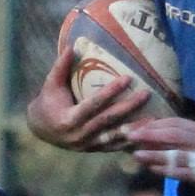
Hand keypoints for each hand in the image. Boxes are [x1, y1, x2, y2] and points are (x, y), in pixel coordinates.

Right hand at [27, 46, 151, 152]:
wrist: (41, 129)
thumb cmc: (47, 103)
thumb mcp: (50, 84)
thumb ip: (60, 67)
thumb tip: (70, 45)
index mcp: (68, 119)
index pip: (93, 104)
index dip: (111, 92)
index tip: (128, 78)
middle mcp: (79, 135)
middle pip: (108, 120)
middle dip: (129, 107)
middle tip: (146, 94)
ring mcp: (88, 145)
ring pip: (115, 137)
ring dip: (135, 128)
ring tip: (154, 119)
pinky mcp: (95, 150)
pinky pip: (115, 147)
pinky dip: (130, 141)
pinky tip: (146, 135)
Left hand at [128, 119, 194, 195]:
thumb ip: (178, 143)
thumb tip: (146, 139)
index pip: (175, 122)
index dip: (153, 124)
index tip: (133, 127)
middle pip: (174, 134)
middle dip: (149, 134)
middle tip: (129, 135)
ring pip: (176, 153)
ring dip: (154, 154)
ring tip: (136, 154)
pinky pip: (182, 172)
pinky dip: (166, 170)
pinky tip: (152, 170)